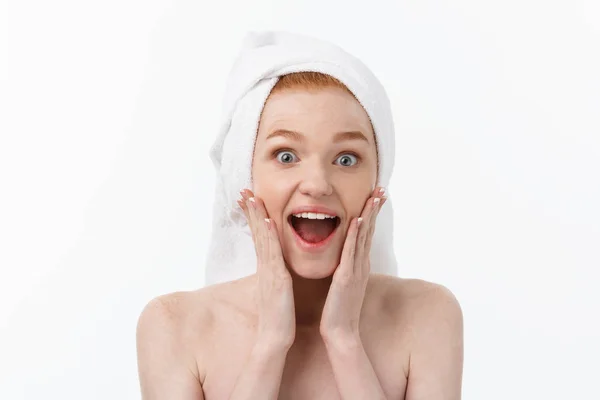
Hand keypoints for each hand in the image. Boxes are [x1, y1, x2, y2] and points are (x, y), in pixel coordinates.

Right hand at [238, 189, 295, 349]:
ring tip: (252, 198)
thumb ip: (275, 276)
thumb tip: (276, 268)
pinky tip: (268, 221)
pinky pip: (271, 253)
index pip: (259, 236)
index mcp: (267, 267)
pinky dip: (268, 236)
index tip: (249, 201)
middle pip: (257, 232)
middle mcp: (265, 266)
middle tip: (244, 191)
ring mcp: (269, 271)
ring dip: (257, 217)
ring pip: (262, 238)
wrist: (274, 338)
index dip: (254, 218)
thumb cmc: (277, 316)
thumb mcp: (276, 290)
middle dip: (251, 211)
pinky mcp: (277, 279)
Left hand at [319, 186, 386, 343]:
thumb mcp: (345, 283)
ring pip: (363, 237)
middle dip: (375, 209)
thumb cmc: (339, 309)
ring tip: (374, 197)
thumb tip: (345, 258)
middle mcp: (361, 264)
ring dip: (369, 216)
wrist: (340, 332)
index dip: (372, 214)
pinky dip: (355, 235)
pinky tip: (357, 220)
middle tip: (381, 189)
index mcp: (359, 265)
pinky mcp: (346, 277)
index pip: (367, 234)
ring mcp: (355, 270)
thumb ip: (347, 268)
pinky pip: (351, 252)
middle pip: (370, 231)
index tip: (376, 196)